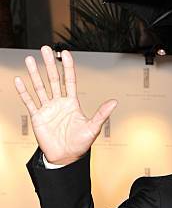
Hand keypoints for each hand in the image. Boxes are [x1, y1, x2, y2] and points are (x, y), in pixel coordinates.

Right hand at [14, 45, 117, 165]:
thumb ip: (101, 114)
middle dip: (50, 64)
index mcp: (72, 104)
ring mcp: (48, 109)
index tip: (65, 53)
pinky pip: (30, 102)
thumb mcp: (92, 128)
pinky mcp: (38, 117)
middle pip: (53, 79)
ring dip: (35, 74)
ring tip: (30, 59)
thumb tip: (114, 102)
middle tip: (45, 49)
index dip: (67, 67)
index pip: (69, 81)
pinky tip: (19, 80)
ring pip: (40, 87)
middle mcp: (59, 103)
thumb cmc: (80, 145)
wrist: (65, 158)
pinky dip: (24, 92)